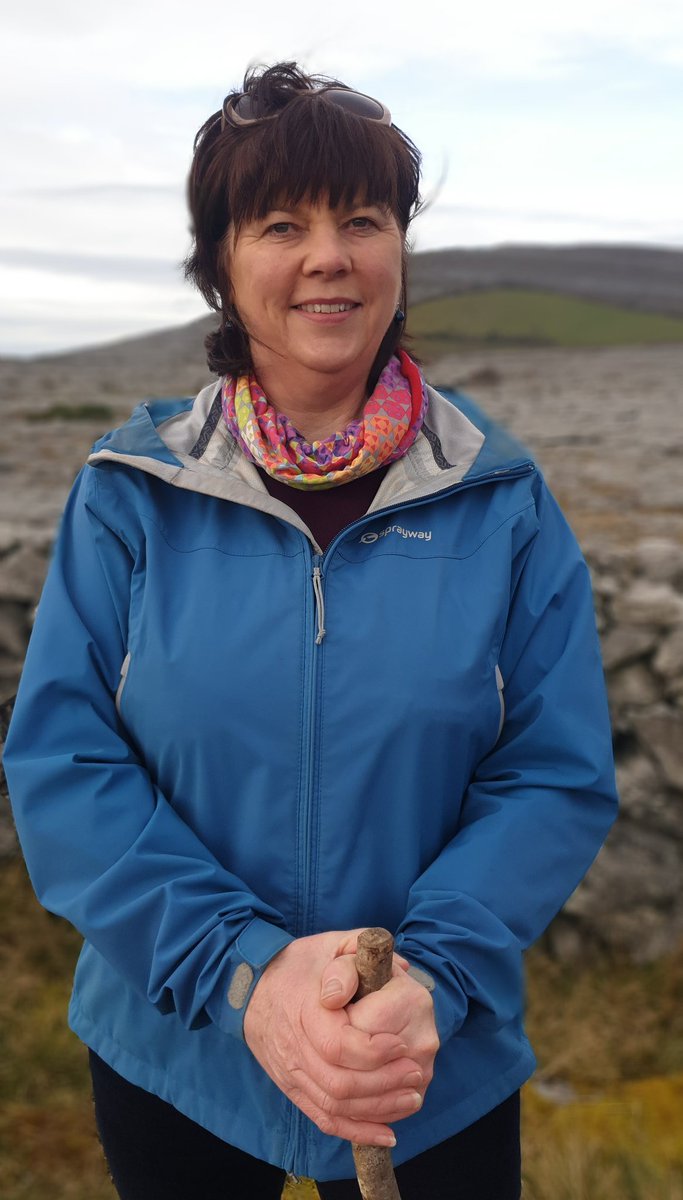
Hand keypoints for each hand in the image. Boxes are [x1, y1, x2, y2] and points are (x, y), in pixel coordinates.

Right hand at [243, 930, 424, 1144]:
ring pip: (336, 1106)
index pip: (339, 1045)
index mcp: (305, 1011)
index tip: (402, 1044)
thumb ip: (360, 952)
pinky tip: (387, 1134)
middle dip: (384, 1083)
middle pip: (341, 1083)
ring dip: (378, 1109)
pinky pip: (325, 1120)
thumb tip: (399, 969)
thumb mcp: (330, 945)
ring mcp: (293, 1074)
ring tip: (411, 1098)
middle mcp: (296, 1048)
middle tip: (416, 1072)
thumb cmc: (301, 965)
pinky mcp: (295, 1090)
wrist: (254, 989)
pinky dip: (357, 1132)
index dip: (374, 1050)